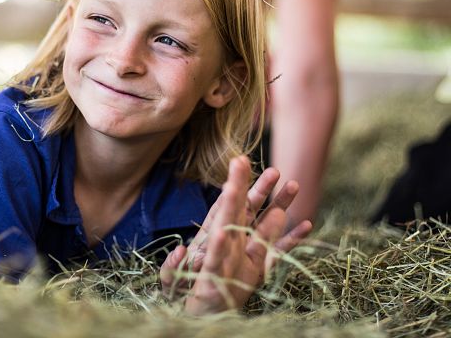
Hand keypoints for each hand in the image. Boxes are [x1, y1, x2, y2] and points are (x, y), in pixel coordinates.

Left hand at [160, 157, 311, 314]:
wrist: (200, 312)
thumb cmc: (183, 294)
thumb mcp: (173, 282)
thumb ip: (173, 268)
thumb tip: (182, 250)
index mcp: (211, 237)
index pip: (223, 208)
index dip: (233, 189)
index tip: (239, 166)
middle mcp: (231, 238)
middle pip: (247, 208)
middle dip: (260, 188)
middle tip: (274, 170)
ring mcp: (247, 252)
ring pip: (266, 224)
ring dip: (280, 205)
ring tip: (294, 185)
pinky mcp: (259, 270)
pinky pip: (278, 252)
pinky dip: (292, 239)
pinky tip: (306, 225)